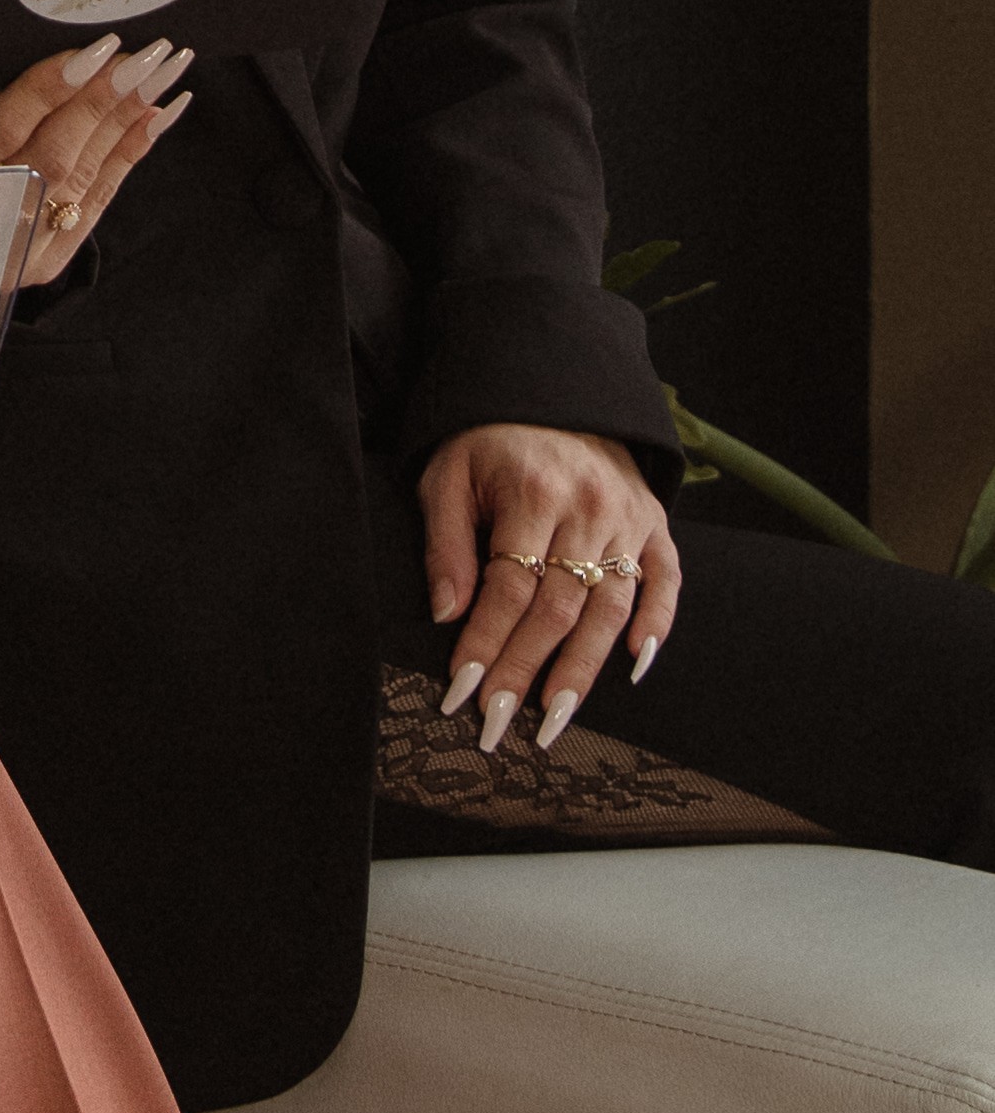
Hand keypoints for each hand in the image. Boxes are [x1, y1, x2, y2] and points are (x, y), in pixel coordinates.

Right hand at [0, 32, 192, 285]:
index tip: (97, 51)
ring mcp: (24, 241)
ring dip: (130, 119)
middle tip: (150, 54)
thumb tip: (34, 69)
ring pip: (87, 173)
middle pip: (59, 150)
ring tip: (166, 73)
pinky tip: (158, 116)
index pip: (10, 124)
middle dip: (109, 99)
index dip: (55, 87)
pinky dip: (132, 154)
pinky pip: (101, 199)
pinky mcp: (50, 258)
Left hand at [421, 422, 679, 751]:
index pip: (508, 588)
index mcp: (534, 494)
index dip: (484, 644)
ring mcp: (629, 518)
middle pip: (558, 609)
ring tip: (555, 719)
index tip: (460, 692)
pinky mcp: (656, 523)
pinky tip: (634, 666)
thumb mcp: (449, 472)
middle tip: (498, 725)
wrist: (554, 387)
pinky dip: (656, 626)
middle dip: (525, 673)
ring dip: (582, 670)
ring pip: (610, 609)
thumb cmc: (490, 438)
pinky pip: (665, 582)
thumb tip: (447, 613)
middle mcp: (589, 509)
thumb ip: (447, 542)